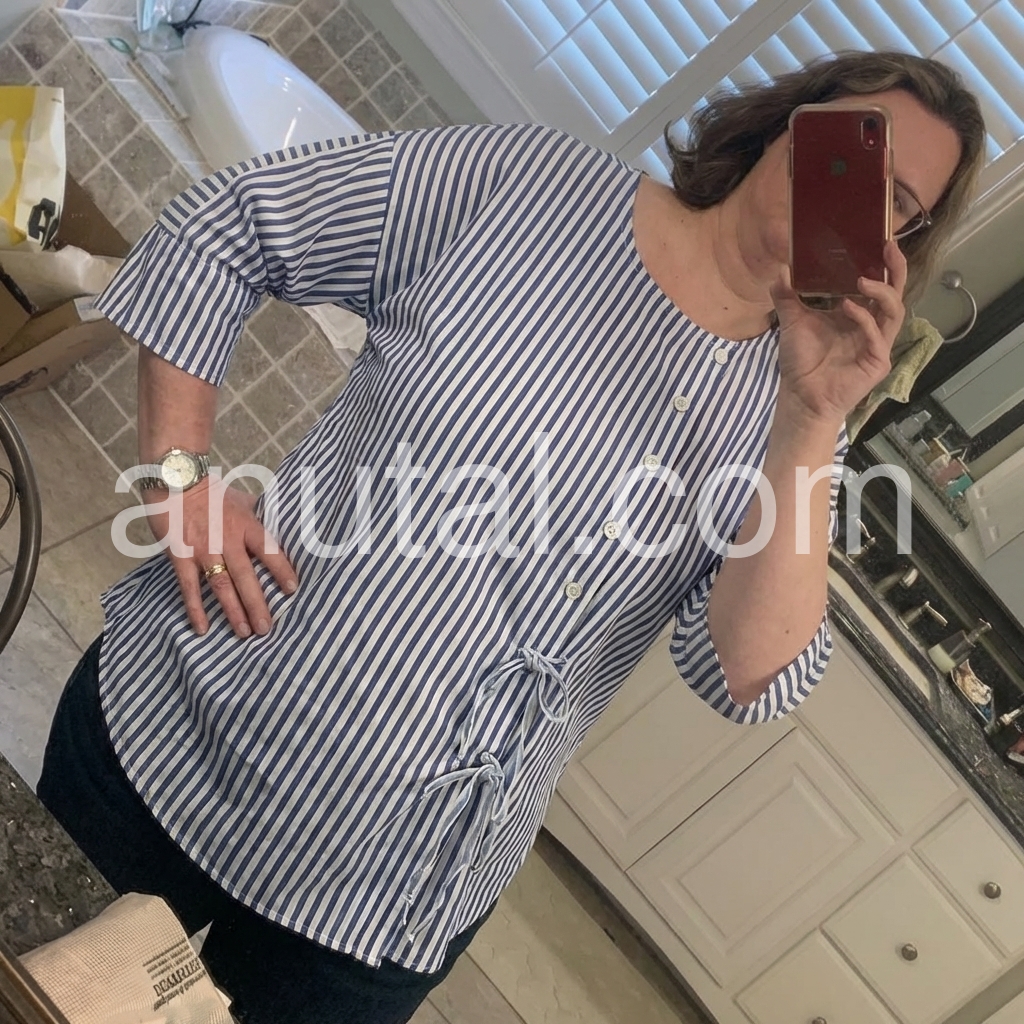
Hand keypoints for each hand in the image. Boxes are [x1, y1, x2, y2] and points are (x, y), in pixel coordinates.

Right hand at [145, 476, 297, 637]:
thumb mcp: (244, 501)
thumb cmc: (214, 493)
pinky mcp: (180, 556)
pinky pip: (189, 587)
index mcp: (246, 526)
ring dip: (232, 611)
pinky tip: (202, 629)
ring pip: (221, 585)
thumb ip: (263, 517)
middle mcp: (227, 540)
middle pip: (245, 576)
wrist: (176, 481)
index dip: (281, 569)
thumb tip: (287, 526)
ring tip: (243, 633)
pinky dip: (195, 609)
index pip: (268, 550)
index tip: (293, 589)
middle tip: (266, 629)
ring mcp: (203, 550)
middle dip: (257, 604)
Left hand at [770, 240, 906, 426]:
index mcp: (857, 315)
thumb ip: (787, 296)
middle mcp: (872, 326)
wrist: (800, 396)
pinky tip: (847, 308)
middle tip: (888, 247)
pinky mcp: (876, 361)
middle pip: (896, 292)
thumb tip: (779, 270)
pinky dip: (864, 319)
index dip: (883, 264)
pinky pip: (877, 335)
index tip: (879, 240)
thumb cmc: (801, 362)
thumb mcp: (792, 322)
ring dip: (881, 292)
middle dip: (896, 269)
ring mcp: (877, 344)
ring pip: (895, 311)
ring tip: (862, 280)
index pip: (879, 284)